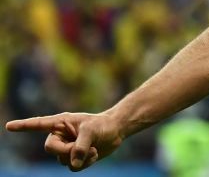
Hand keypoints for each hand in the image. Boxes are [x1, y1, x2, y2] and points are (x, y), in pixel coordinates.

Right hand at [5, 111, 124, 170]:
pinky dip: (84, 163)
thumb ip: (81, 146)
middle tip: (83, 146)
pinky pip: (73, 167)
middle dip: (67, 150)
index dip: (23, 126)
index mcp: (60, 123)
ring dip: (79, 157)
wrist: (115, 132)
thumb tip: (73, 164)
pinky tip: (93, 154)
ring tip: (93, 148)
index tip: (9, 126)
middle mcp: (60, 136)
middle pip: (51, 148)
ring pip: (62, 160)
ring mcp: (66, 148)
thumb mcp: (92, 131)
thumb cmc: (102, 125)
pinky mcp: (73, 158)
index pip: (38, 124)